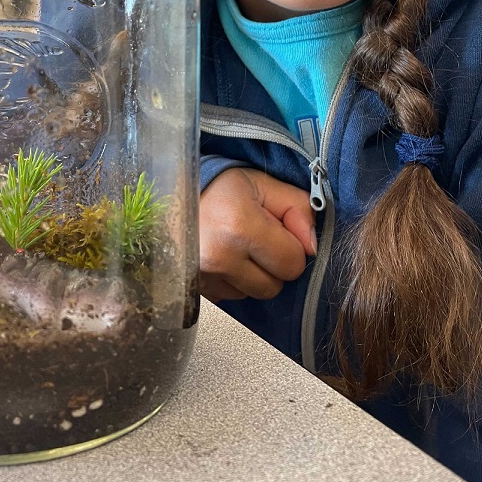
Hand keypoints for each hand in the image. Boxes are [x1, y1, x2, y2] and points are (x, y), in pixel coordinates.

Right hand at [199, 167, 315, 302]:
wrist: (168, 192)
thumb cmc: (218, 186)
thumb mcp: (261, 184)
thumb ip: (296, 208)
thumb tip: (312, 246)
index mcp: (240, 227)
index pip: (293, 263)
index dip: (290, 245)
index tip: (272, 227)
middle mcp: (219, 257)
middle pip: (274, 286)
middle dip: (272, 264)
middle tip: (254, 237)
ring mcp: (203, 277)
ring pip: (252, 295)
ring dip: (251, 275)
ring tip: (234, 245)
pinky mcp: (193, 290)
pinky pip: (230, 298)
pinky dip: (232, 281)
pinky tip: (221, 256)